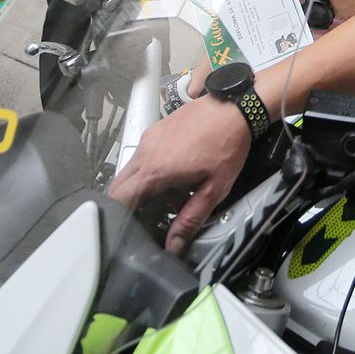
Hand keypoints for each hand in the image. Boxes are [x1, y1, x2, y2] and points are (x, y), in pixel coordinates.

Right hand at [106, 95, 250, 254]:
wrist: (235, 107)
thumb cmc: (227, 145)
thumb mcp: (213, 189)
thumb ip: (190, 219)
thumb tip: (174, 245)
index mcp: (155, 170)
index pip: (119, 198)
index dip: (120, 217)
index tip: (130, 228)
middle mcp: (145, 152)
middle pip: (119, 186)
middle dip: (129, 204)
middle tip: (147, 216)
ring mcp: (149, 138)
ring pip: (130, 170)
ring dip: (141, 187)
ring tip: (167, 196)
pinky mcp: (156, 129)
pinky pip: (142, 155)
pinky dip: (149, 169)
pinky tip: (173, 174)